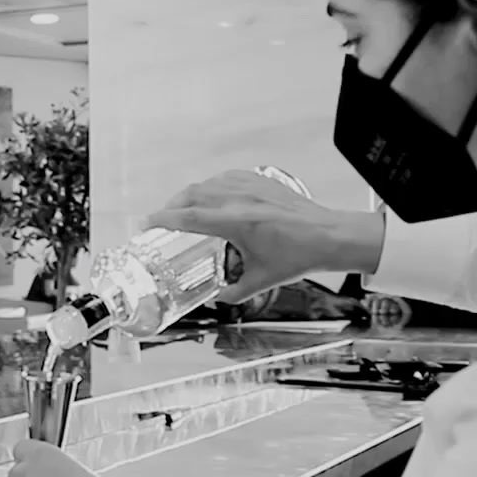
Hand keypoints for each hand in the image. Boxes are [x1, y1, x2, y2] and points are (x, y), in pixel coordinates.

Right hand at [142, 170, 384, 303]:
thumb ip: (235, 293)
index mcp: (236, 223)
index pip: (188, 217)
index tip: (146, 224)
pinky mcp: (261, 181)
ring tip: (183, 209)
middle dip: (171, 206)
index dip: (162, 220)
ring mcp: (250, 187)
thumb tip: (219, 299)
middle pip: (191, 195)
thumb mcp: (262, 280)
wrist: (330, 235)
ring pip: (207, 184)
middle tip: (162, 220)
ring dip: (190, 195)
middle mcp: (239, 200)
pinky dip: (211, 186)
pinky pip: (226, 178)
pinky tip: (211, 196)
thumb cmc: (299, 256)